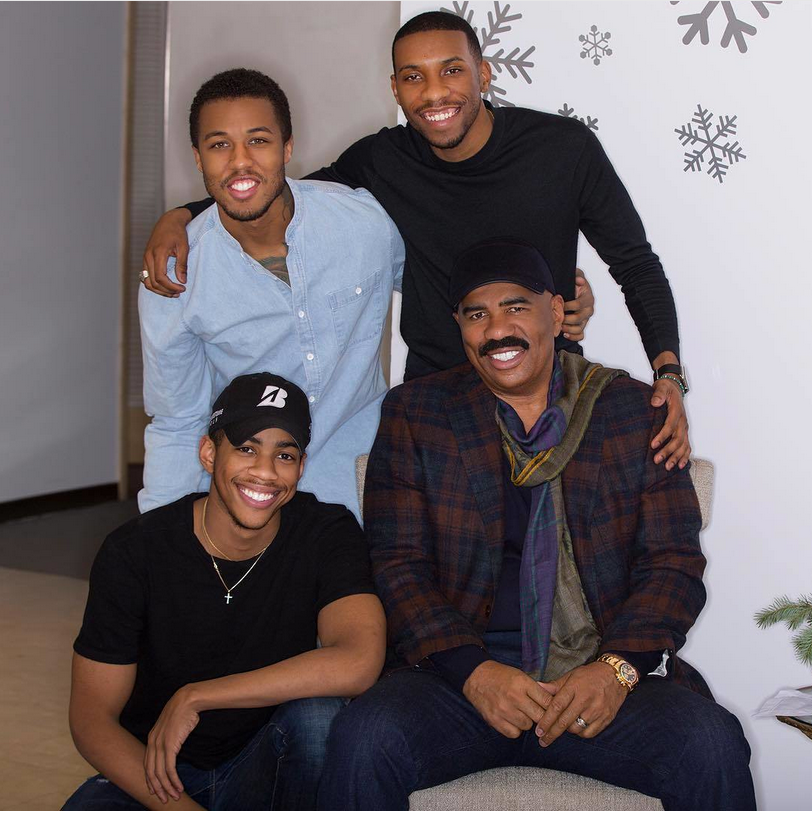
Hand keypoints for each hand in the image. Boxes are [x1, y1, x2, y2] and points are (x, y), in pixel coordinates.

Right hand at [141, 209, 192, 297]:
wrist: (168, 221)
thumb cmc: (177, 232)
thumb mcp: (184, 247)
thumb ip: (182, 265)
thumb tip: (182, 281)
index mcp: (158, 253)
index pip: (160, 278)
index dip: (171, 287)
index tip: (182, 288)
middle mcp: (148, 257)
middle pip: (152, 282)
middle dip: (166, 291)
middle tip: (179, 292)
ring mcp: (145, 258)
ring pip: (147, 281)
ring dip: (159, 290)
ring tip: (173, 292)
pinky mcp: (146, 259)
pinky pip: (146, 277)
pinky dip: (155, 284)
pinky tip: (166, 287)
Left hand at [144, 686, 199, 803]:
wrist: (187, 700)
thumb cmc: (182, 712)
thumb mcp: (170, 726)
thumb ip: (167, 737)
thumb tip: (171, 746)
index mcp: (151, 739)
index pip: (147, 765)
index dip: (150, 780)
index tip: (155, 790)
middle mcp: (153, 743)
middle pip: (151, 773)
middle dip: (157, 788)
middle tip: (163, 799)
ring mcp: (160, 745)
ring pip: (160, 774)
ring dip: (167, 787)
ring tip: (174, 796)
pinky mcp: (170, 746)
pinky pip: (170, 769)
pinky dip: (174, 780)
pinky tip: (179, 786)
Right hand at [463, 660, 553, 738]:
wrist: (476, 677)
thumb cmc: (501, 676)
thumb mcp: (520, 675)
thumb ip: (536, 689)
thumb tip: (555, 700)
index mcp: (522, 683)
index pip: (547, 700)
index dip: (553, 707)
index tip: (554, 711)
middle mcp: (514, 697)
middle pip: (540, 716)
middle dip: (542, 716)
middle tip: (538, 714)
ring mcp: (504, 710)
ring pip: (528, 726)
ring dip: (527, 722)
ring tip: (521, 713)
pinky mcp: (495, 720)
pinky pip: (514, 734)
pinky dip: (515, 729)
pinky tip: (512, 720)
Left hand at [534, 661, 626, 746]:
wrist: (616, 676)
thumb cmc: (590, 675)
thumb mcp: (572, 675)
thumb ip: (555, 685)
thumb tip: (538, 686)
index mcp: (574, 687)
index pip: (557, 706)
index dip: (546, 720)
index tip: (538, 730)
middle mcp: (585, 700)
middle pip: (565, 721)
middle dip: (552, 733)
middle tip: (542, 740)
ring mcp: (597, 710)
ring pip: (576, 728)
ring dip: (567, 731)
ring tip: (563, 726)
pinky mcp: (606, 718)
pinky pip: (589, 733)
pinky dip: (580, 733)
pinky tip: (577, 727)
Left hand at [562, 268, 593, 341]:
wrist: (575, 290)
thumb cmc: (574, 283)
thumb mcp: (576, 275)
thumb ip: (578, 275)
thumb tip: (579, 281)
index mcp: (588, 298)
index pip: (578, 304)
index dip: (567, 306)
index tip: (559, 305)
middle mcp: (589, 310)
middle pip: (578, 318)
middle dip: (566, 319)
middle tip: (556, 317)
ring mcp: (586, 319)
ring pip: (579, 328)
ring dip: (568, 329)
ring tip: (559, 326)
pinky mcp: (582, 326)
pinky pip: (580, 335)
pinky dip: (573, 337)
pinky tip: (564, 334)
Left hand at [650, 378, 690, 469]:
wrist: (674, 388)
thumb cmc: (666, 389)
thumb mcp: (661, 387)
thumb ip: (659, 394)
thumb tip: (655, 402)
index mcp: (677, 411)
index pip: (670, 426)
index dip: (662, 436)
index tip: (653, 445)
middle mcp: (683, 421)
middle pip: (677, 439)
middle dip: (668, 451)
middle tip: (657, 460)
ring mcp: (684, 427)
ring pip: (683, 445)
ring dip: (676, 457)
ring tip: (667, 467)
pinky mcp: (683, 431)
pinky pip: (687, 446)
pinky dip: (684, 456)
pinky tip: (680, 465)